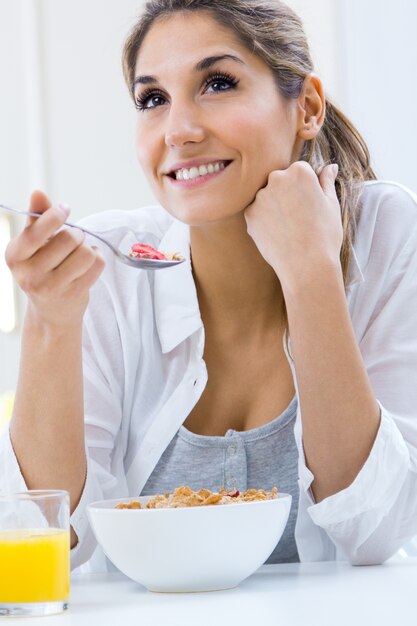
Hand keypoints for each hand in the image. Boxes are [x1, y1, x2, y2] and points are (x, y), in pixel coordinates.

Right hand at [5, 190, 104, 328]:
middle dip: (76, 234)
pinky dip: (98, 259)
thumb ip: (37, 218)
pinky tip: (89, 263)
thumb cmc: (42, 268)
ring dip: (88, 248)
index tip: (65, 209)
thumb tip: (38, 193)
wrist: (51, 311)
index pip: (37, 231)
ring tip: (81, 253)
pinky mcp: (73, 295)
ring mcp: (51, 288)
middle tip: (74, 239)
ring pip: (85, 252)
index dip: (55, 215)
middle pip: (68, 239)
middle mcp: (28, 274)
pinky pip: (97, 265)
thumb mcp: (33, 244)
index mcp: (14, 255)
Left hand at [244, 161, 342, 289]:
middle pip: (280, 180)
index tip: (310, 205)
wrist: (307, 266)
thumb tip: (330, 167)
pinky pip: (256, 212)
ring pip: (266, 196)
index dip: (306, 189)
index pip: (299, 171)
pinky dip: (264, 221)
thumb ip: (326, 182)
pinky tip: (277, 234)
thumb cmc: (325, 235)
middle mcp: (276, 178)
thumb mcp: (331, 205)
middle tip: (299, 217)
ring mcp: (260, 197)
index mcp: (300, 171)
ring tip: (289, 228)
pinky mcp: (249, 214)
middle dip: (287, 194)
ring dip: (274, 206)